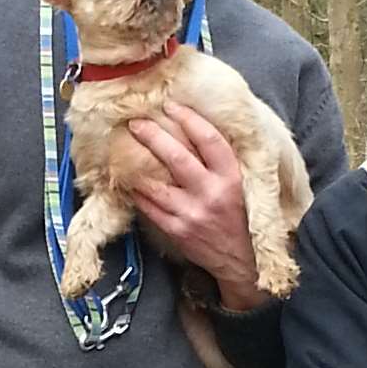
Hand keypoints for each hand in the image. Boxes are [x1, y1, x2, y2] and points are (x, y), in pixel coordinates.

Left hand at [128, 102, 265, 308]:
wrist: (242, 262)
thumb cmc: (241, 216)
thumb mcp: (243, 185)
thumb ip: (224, 160)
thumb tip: (199, 127)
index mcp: (233, 177)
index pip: (209, 140)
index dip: (189, 119)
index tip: (172, 105)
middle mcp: (212, 193)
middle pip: (177, 157)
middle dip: (154, 136)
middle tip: (136, 121)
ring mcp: (192, 214)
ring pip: (156, 183)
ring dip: (136, 163)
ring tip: (123, 146)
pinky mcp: (177, 231)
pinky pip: (149, 206)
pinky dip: (136, 190)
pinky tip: (127, 177)